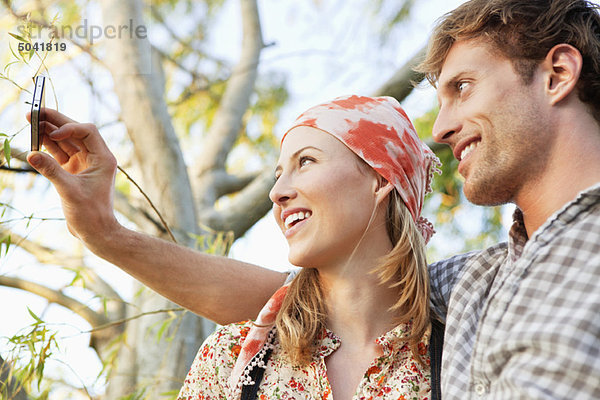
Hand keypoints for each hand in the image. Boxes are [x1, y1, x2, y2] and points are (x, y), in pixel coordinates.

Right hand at [26, 108, 119, 242]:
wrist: (96, 232)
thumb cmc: (90, 214)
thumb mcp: (69, 191)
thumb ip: (51, 171)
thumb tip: (31, 154)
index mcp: (103, 158)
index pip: (88, 131)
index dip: (69, 127)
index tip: (53, 133)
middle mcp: (95, 157)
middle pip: (75, 132)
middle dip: (55, 122)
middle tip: (34, 112)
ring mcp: (84, 164)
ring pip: (65, 141)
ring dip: (48, 132)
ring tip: (30, 120)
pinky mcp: (74, 171)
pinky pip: (60, 153)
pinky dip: (47, 147)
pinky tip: (34, 140)